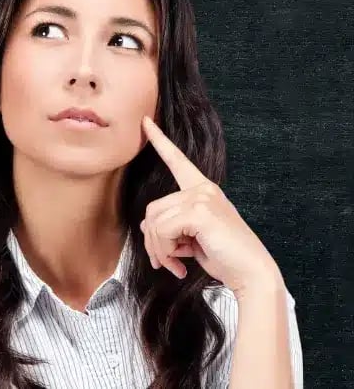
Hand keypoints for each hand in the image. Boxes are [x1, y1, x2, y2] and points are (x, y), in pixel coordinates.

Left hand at [139, 115, 283, 296]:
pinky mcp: (200, 211)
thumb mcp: (191, 239)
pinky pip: (161, 231)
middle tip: (164, 262)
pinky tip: (180, 265)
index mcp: (203, 190)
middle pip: (152, 209)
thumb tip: (145, 227)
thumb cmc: (224, 257)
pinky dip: (164, 252)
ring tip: (174, 265)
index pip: (178, 161)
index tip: (145, 122)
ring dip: (158, 250)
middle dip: (153, 241)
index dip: (160, 141)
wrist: (250, 273)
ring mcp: (202, 197)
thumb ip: (171, 227)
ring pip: (154, 222)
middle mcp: (202, 189)